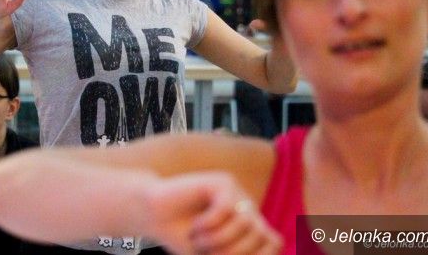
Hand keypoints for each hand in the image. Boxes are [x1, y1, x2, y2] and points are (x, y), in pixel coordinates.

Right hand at [143, 172, 280, 254]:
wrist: (153, 215)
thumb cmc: (181, 236)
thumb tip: (262, 251)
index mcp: (249, 226)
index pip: (274, 243)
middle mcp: (246, 208)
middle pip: (262, 237)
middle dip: (233, 252)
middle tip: (208, 251)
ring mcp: (236, 193)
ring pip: (246, 223)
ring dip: (219, 240)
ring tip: (199, 239)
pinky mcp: (221, 181)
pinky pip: (226, 208)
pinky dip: (209, 224)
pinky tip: (196, 225)